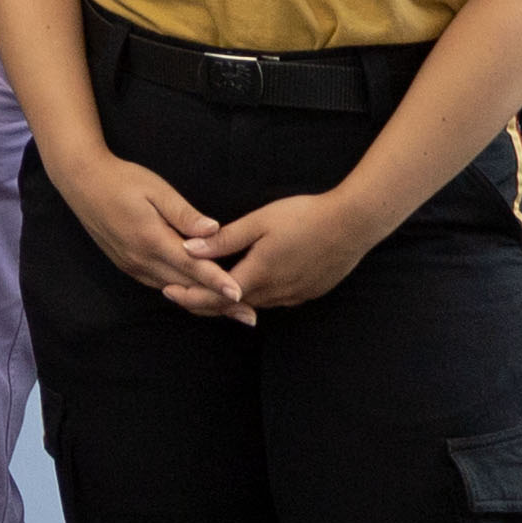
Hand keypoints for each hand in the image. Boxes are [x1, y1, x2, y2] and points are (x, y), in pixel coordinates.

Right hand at [50, 147, 241, 319]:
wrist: (82, 182)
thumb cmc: (122, 180)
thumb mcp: (157, 190)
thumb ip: (185, 214)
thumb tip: (214, 230)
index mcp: (152, 239)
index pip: (193, 266)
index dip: (218, 282)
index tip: (240, 296)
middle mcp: (142, 259)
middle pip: (187, 287)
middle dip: (219, 302)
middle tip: (250, 316)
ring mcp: (133, 265)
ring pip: (174, 290)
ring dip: (202, 301)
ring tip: (231, 311)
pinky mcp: (128, 265)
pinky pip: (160, 284)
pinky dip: (183, 292)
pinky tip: (199, 296)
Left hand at [186, 187, 400, 313]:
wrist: (354, 224)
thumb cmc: (306, 216)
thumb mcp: (260, 222)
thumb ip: (224, 239)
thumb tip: (188, 249)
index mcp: (258, 275)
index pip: (214, 296)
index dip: (189, 296)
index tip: (167, 291)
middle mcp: (275, 292)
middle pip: (231, 305)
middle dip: (203, 301)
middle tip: (179, 293)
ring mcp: (294, 295)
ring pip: (253, 304)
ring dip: (229, 301)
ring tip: (206, 291)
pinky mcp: (309, 292)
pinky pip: (274, 300)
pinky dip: (254, 297)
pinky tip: (248, 287)